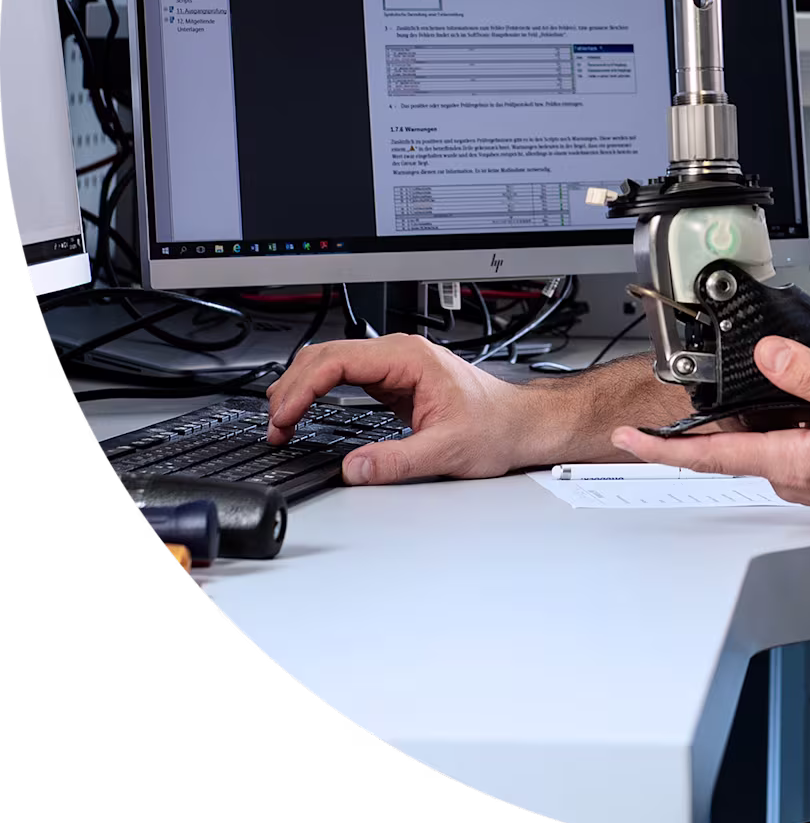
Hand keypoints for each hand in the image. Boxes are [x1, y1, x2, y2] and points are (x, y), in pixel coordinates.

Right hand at [265, 335, 540, 484]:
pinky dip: (318, 392)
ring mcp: (396, 365)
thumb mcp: (446, 450)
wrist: (520, 424)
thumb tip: (354, 468)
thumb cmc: (496, 427)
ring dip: (302, 388)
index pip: (338, 360)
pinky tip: (305, 411)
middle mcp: (400, 354)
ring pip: (332, 363)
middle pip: (327, 356)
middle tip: (276, 427)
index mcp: (409, 357)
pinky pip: (344, 377)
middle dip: (294, 388)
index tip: (284, 416)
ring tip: (282, 422)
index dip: (303, 388)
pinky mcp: (394, 381)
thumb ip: (397, 462)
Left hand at [611, 336, 809, 531]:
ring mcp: (809, 477)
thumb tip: (770, 354)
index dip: (662, 448)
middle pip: (738, 437)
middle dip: (726, 407)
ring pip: (769, 436)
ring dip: (770, 409)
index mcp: (792, 461)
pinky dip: (796, 417)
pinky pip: (795, 440)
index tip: (628, 439)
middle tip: (726, 373)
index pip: (711, 456)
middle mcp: (793, 476)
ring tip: (804, 383)